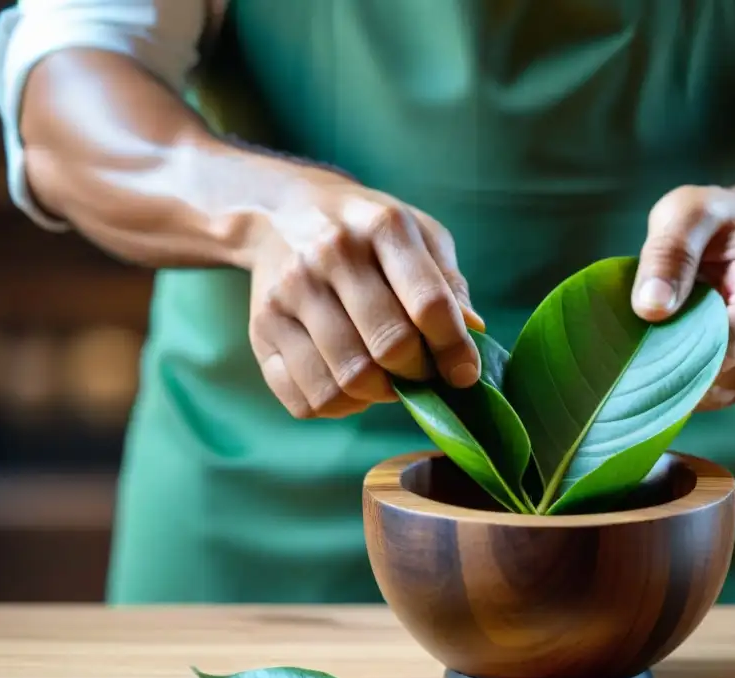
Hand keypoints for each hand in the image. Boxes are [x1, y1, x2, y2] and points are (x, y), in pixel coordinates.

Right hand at [248, 170, 483, 418]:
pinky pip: (307, 400)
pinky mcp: (260, 330)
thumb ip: (448, 284)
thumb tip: (474, 332)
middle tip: (421, 373)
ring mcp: (289, 293)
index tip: (464, 372)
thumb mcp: (418, 236)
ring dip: (378, 395)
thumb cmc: (367, 234)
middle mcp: (331, 254)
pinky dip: (338, 407)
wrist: (279, 214)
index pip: (429, 304)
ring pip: (347, 382)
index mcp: (381, 227)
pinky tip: (349, 384)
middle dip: (417, 373)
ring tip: (387, 380)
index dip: (455, 349)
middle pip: (389, 347)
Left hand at [633, 185, 734, 410]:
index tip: (633, 350)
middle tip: (631, 344)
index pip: (724, 350)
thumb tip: (651, 308)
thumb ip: (669, 254)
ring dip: (671, 378)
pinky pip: (709, 398)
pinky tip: (663, 352)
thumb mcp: (687, 213)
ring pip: (710, 398)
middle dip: (667, 370)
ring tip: (649, 341)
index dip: (675, 357)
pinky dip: (679, 384)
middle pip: (717, 382)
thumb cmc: (711, 219)